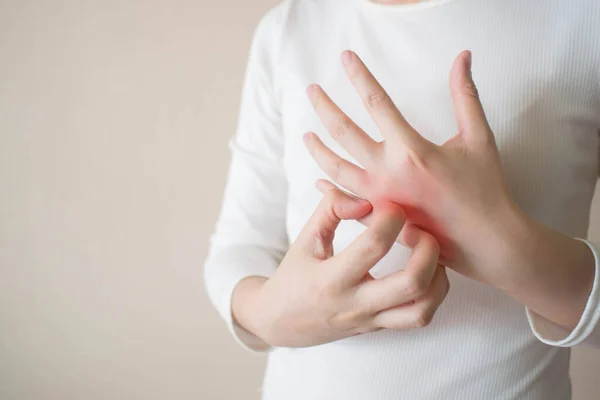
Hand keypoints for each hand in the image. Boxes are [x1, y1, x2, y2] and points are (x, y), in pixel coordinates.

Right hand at [232, 186, 448, 347]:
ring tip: (428, 252)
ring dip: (437, 276)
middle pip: (411, 283)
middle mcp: (354, 304)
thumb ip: (330, 210)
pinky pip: (418, 318)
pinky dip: (433, 294)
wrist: (282, 322)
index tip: (391, 204)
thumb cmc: (294, 276)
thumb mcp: (305, 239)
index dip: (390, 218)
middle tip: (419, 229)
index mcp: (330, 279)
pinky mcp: (380, 328)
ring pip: (422, 309)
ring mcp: (370, 321)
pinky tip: (427, 272)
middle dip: (427, 249)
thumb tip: (365, 199)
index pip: (372, 247)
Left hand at [303, 49, 527, 290]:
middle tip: (311, 91)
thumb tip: (463, 55)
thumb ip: (466, 95)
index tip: (345, 57)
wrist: (486, 242)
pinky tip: (320, 181)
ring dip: (318, 150)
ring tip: (306, 136)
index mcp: (411, 150)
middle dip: (324, 108)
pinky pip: (346, 202)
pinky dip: (330, 190)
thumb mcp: (478, 137)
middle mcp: (387, 173)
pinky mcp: (379, 218)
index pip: (376, 102)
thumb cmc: (485, 189)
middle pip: (344, 133)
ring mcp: (379, 198)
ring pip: (336, 169)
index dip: (359, 75)